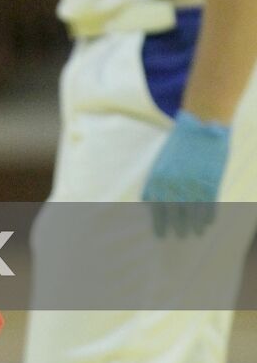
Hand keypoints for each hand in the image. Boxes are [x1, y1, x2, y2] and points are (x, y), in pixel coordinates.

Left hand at [141, 111, 229, 237]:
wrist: (199, 125)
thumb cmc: (179, 143)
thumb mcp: (161, 160)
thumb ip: (157, 181)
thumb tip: (151, 201)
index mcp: (157, 177)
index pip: (155, 207)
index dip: (159, 223)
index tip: (161, 234)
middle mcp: (172, 184)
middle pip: (172, 213)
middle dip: (175, 227)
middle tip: (177, 237)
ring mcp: (192, 184)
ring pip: (191, 213)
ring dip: (192, 226)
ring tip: (192, 234)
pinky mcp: (210, 182)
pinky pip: (208, 206)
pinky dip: (207, 217)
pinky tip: (207, 224)